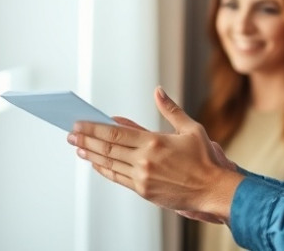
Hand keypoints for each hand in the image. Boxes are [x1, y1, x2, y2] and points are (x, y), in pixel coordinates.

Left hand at [67, 86, 243, 222]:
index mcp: (154, 142)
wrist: (212, 190)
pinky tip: (95, 163)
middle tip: (71, 134)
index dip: (93, 128)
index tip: (79, 123)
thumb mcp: (190, 128)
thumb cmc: (204, 159)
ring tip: (78, 148)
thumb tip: (158, 91)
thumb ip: (170, 109)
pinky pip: (117, 178)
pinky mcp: (143, 191)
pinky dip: (103, 170)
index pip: (115, 133)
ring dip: (91, 155)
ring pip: (109, 164)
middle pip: (107, 148)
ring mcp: (142, 177)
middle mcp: (144, 160)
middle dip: (86, 140)